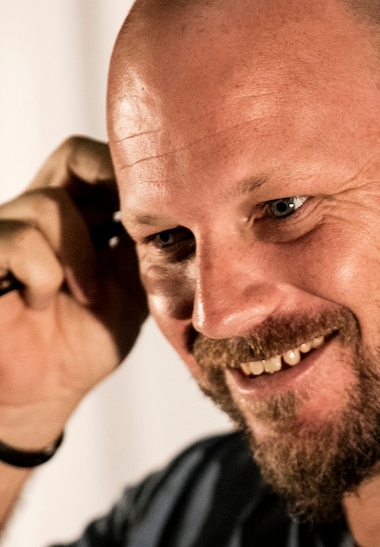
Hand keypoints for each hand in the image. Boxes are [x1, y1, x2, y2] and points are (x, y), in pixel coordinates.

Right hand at [0, 136, 147, 449]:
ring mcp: (7, 231)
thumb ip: (152, 246)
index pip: (96, 155)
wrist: (44, 390)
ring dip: (80, 256)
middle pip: (74, 158)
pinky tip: (45, 302)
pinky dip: (44, 274)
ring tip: (87, 295)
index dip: (127, 172)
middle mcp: (38, 209)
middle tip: (128, 244)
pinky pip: (18, 241)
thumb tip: (192, 213)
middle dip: (112, 202)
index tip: (158, 214)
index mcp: (77, 210)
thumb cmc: (86, 337)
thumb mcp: (136, 286)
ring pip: (48, 205)